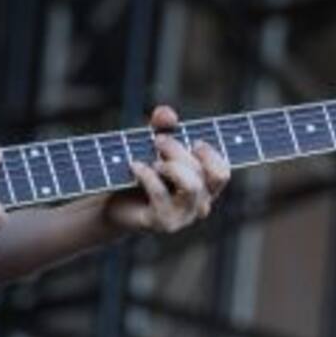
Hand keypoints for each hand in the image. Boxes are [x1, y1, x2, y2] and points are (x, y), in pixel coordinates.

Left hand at [105, 105, 229, 234]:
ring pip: (191, 185)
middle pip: (202, 172)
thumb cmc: (141, 173)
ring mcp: (182, 216)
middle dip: (178, 150)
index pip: (222, 173)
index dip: (210, 154)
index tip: (192, 142)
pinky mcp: (162, 222)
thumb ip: (163, 127)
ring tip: (152, 161)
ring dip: (171, 166)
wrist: (113, 204)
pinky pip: (161, 194)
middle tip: (157, 140)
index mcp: (204, 188)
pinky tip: (134, 166)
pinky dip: (147, 174)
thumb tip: (167, 113)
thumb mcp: (152, 145)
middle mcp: (198, 205)